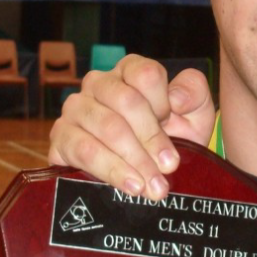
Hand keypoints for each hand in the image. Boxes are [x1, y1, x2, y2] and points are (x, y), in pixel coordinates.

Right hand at [48, 55, 215, 198]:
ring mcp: (76, 109)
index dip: (163, 103)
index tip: (173, 124)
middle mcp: (99, 84)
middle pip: (125, 100)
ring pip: (107, 126)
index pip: (145, 74)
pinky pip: (83, 150)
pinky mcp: (62, 137)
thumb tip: (176, 98)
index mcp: (130, 71)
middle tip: (169, 166)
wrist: (147, 170)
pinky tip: (131, 185)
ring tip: (153, 185)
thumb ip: (194, 93)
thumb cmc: (172, 136)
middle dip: (152, 138)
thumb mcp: (194, 114)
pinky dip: (111, 170)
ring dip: (135, 159)